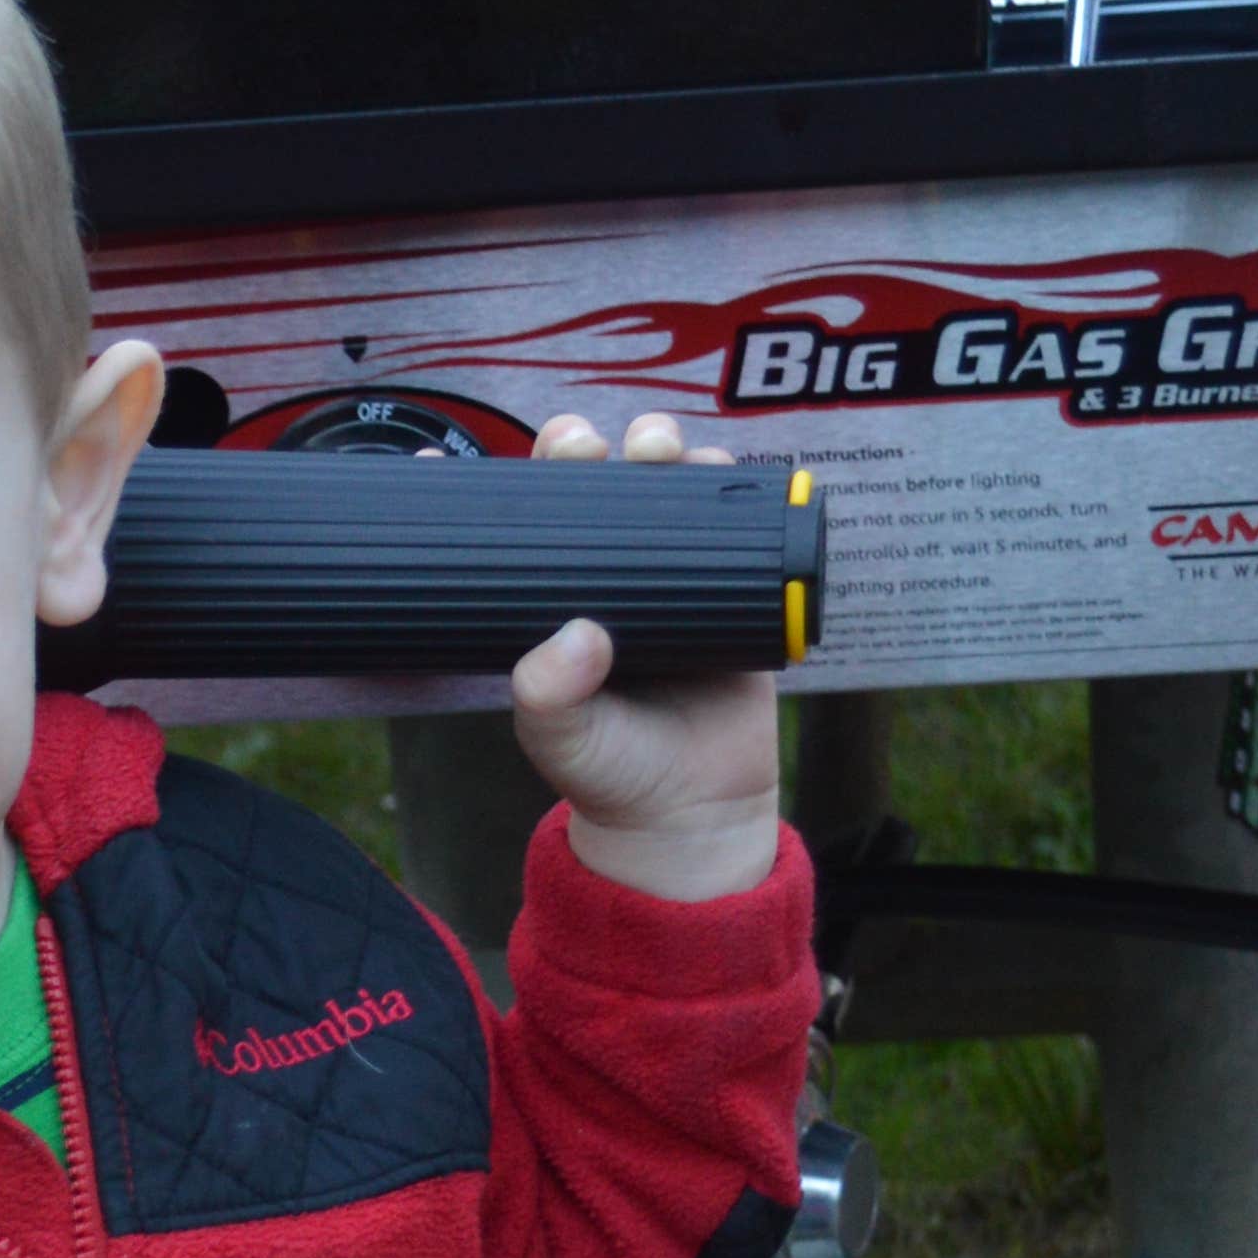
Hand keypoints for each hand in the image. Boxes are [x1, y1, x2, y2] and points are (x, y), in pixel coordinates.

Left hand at [509, 412, 783, 904]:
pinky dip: (732, 488)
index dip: (522, 479)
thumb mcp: (562, 739)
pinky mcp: (735, 590)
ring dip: (665, 450)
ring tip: (660, 447)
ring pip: (668, 491)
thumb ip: (551, 697)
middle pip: (600, 487)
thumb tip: (576, 637)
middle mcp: (610, 576)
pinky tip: (723, 466)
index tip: (519, 449)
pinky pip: (738, 527)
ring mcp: (673, 578)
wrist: (691, 813)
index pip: (530, 523)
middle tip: (593, 444)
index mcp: (553, 597)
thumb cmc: (611, 771)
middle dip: (594, 447)